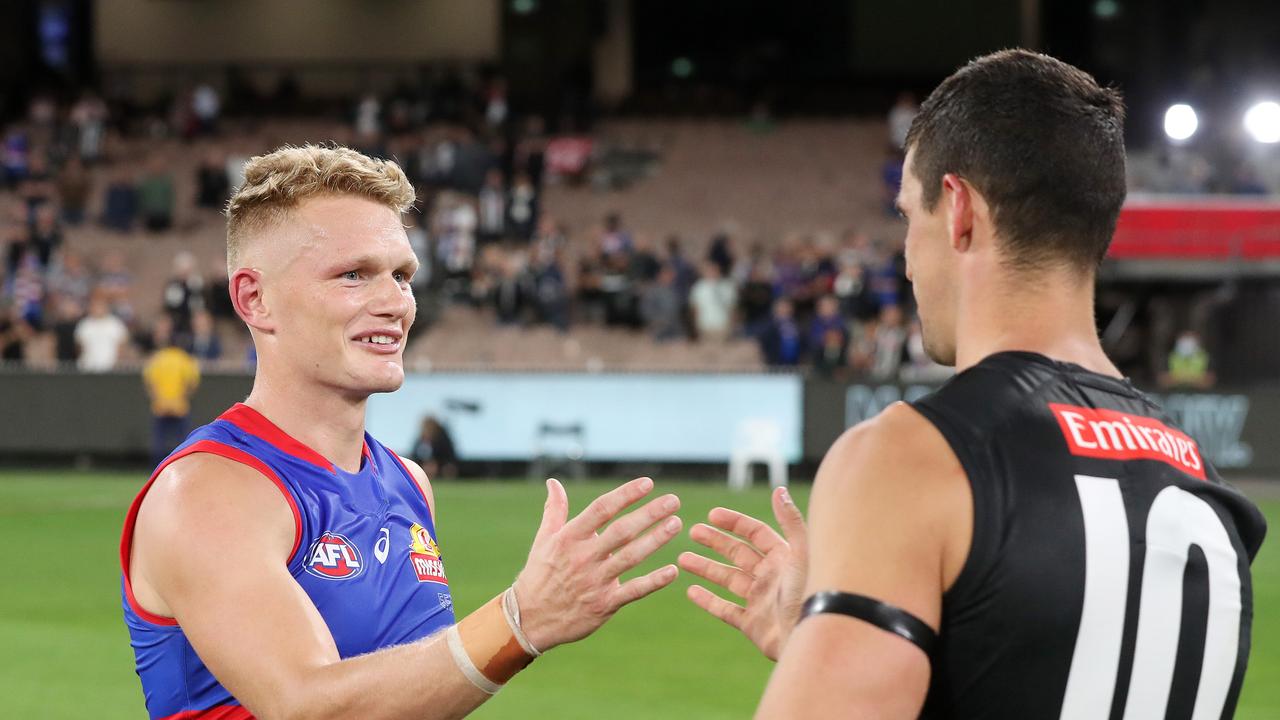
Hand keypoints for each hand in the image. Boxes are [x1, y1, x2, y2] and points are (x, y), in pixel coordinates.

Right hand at [514, 477, 681, 650]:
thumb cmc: (540, 574)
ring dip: (656, 540)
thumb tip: (553, 482)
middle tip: (674, 500)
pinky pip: (634, 591)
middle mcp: (583, 557)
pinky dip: (654, 581)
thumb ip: (554, 509)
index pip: (602, 509)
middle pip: (621, 531)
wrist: (529, 619)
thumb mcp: (544, 540)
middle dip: (649, 514)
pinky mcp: (604, 604)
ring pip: (631, 557)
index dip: (625, 495)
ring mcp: (595, 581)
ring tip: (676, 524)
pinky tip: (673, 571)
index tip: (648, 483)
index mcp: (569, 538)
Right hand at [678, 486, 807, 660]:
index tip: (712, 514)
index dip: (735, 522)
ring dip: (706, 568)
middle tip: (692, 531)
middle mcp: (771, 577)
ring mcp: (761, 601)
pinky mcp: (753, 625)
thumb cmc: (811, 594)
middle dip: (715, 542)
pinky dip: (708, 601)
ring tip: (683, 559)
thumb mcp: (803, 554)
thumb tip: (779, 490)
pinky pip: (726, 611)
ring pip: (728, 580)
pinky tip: (690, 592)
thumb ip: (791, 522)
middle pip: (738, 553)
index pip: (755, 533)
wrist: (814, 637)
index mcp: (783, 558)